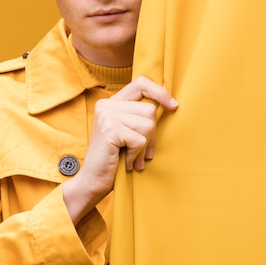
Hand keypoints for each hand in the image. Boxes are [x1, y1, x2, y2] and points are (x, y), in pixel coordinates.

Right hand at [62, 76, 177, 222]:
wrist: (92, 181)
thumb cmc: (114, 159)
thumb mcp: (128, 132)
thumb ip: (140, 117)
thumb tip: (171, 105)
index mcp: (111, 103)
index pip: (141, 83)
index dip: (160, 92)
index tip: (173, 106)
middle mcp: (106, 105)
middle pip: (149, 109)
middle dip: (151, 134)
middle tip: (140, 151)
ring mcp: (106, 116)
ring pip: (147, 125)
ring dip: (144, 147)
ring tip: (132, 157)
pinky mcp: (109, 130)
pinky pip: (140, 139)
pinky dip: (137, 155)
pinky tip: (126, 162)